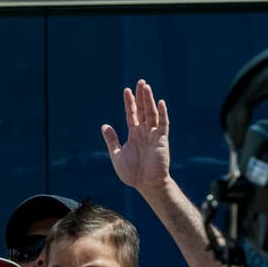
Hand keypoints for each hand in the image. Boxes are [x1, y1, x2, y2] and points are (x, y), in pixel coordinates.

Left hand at [101, 79, 171, 193]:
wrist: (145, 184)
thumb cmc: (131, 173)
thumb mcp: (117, 155)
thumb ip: (112, 140)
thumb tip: (104, 125)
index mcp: (134, 135)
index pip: (132, 114)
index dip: (129, 102)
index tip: (126, 90)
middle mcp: (144, 132)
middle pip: (143, 110)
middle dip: (141, 96)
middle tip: (140, 82)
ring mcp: (154, 135)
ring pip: (152, 114)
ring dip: (149, 100)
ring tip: (146, 87)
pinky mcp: (162, 140)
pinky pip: (163, 124)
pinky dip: (162, 113)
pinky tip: (160, 102)